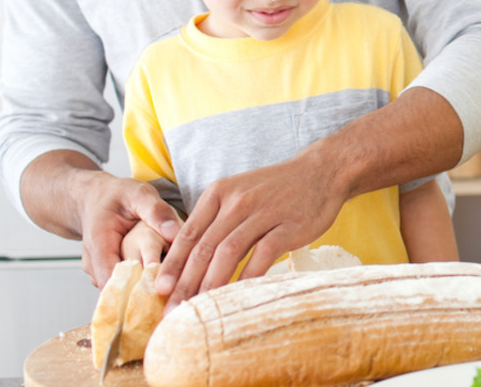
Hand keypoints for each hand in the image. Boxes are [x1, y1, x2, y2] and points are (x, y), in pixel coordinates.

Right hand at [73, 171, 179, 287]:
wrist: (94, 198)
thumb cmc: (117, 195)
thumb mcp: (139, 194)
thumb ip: (156, 211)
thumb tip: (176, 232)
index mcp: (99, 243)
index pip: (113, 279)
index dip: (137, 290)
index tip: (164, 291)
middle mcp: (93, 263)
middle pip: (118, 291)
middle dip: (145, 294)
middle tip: (174, 294)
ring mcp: (96, 271)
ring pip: (120, 292)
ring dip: (143, 293)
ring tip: (170, 289)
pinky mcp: (105, 274)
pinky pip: (122, 288)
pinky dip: (139, 287)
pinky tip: (160, 284)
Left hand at [155, 155, 347, 306]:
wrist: (321, 171)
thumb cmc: (277, 189)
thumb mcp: (238, 194)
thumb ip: (216, 220)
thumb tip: (191, 259)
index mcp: (219, 194)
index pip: (188, 234)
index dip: (172, 264)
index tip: (159, 289)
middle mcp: (237, 202)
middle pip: (203, 247)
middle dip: (185, 281)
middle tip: (172, 308)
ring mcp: (263, 213)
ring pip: (228, 252)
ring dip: (210, 283)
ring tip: (199, 306)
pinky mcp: (288, 225)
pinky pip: (262, 254)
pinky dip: (247, 276)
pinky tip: (237, 294)